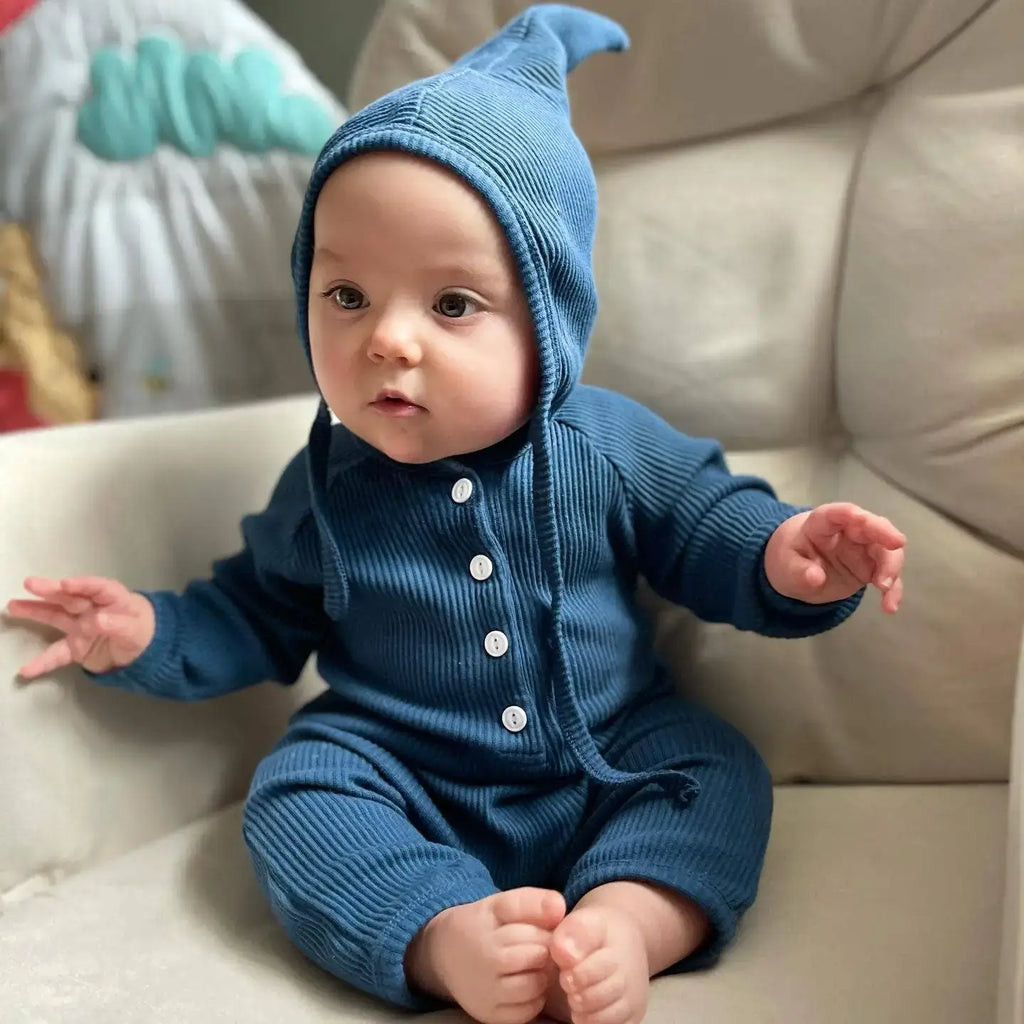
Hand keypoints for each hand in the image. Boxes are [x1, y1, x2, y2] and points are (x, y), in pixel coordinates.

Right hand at [5, 576, 154, 678]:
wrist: (141, 651)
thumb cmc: (141, 631)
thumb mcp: (135, 629)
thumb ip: (118, 624)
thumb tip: (97, 620)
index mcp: (112, 599)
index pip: (98, 588)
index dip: (82, 585)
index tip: (65, 584)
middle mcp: (91, 609)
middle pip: (70, 598)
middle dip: (51, 591)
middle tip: (30, 583)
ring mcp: (80, 627)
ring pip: (56, 617)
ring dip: (35, 611)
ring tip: (13, 605)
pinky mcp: (74, 646)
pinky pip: (57, 653)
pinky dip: (42, 662)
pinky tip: (26, 670)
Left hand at [764, 503, 905, 612]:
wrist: (797, 569)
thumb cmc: (791, 558)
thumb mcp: (785, 567)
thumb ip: (798, 571)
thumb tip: (815, 578)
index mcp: (822, 524)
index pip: (838, 513)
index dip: (851, 514)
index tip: (864, 520)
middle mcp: (847, 531)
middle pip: (870, 527)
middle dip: (885, 535)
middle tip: (896, 547)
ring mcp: (862, 548)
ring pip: (885, 550)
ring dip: (891, 567)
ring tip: (884, 590)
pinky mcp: (871, 567)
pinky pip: (887, 575)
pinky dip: (892, 589)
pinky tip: (890, 606)